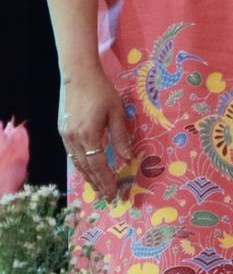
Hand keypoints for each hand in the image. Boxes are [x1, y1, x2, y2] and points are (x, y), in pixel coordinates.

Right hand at [58, 68, 131, 197]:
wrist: (78, 75)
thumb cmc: (102, 91)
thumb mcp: (117, 111)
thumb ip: (121, 136)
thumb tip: (127, 159)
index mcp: (88, 134)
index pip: (98, 164)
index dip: (106, 180)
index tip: (114, 192)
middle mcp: (74, 138)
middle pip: (86, 168)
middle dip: (97, 183)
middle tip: (107, 197)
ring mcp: (65, 136)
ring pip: (77, 163)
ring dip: (88, 177)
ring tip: (98, 189)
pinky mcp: (63, 132)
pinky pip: (72, 154)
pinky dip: (80, 165)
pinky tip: (87, 171)